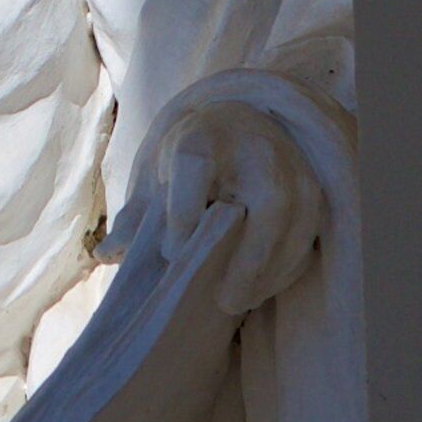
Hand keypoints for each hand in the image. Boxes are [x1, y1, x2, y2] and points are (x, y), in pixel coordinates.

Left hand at [114, 98, 325, 314]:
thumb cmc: (189, 157)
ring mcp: (291, 164)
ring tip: (241, 300)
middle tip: (224, 300)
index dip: (183, 215)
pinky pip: (309, 230)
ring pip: (295, 220)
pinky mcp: (314, 187)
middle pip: (267, 200)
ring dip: (270, 269)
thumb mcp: (156, 175)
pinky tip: (264, 286)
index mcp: (202, 137)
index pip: (195, 167)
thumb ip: (136, 216)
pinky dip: (287, 264)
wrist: (237, 121)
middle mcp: (253, 146)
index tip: (171, 254)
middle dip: (248, 257)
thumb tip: (106, 255)